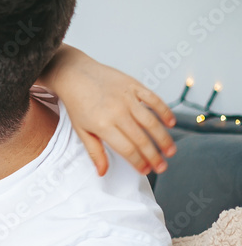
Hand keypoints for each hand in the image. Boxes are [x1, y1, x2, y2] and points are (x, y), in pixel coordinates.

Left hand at [38, 45, 175, 175]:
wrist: (74, 73)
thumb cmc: (77, 103)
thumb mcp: (81, 130)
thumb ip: (94, 151)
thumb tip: (102, 172)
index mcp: (102, 124)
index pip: (127, 149)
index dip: (139, 162)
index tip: (146, 171)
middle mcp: (116, 111)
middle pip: (141, 139)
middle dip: (154, 156)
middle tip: (162, 168)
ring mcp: (126, 97)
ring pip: (151, 122)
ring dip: (163, 138)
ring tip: (170, 152)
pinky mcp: (133, 85)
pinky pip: (154, 99)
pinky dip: (164, 111)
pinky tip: (171, 123)